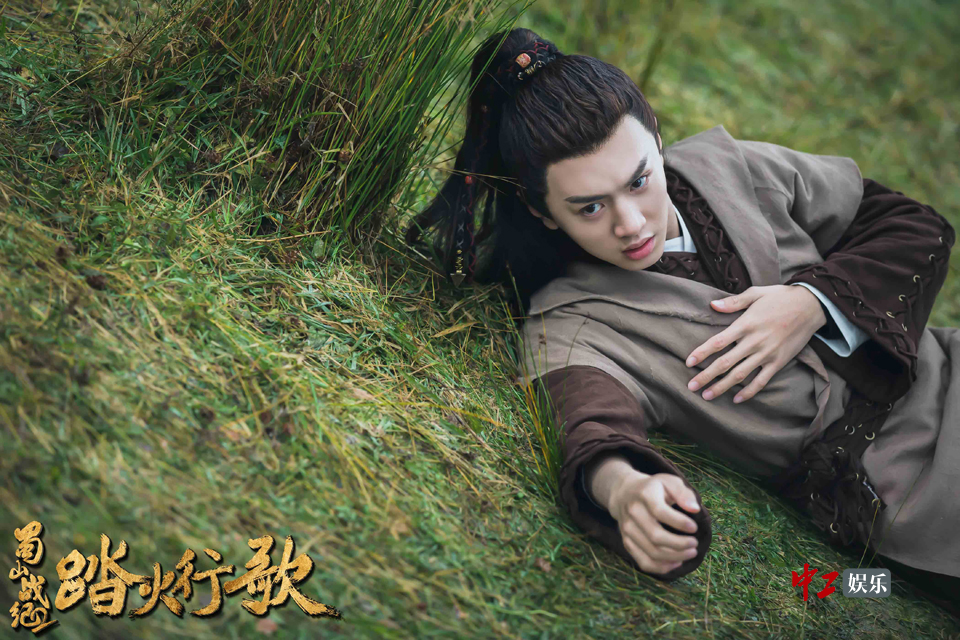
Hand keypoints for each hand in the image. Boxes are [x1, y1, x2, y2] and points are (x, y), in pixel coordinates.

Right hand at [608, 471, 700, 574]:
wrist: (624, 493)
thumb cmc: (653, 488)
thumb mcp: (668, 481)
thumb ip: (683, 493)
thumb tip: (695, 509)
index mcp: (645, 495)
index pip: (660, 512)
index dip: (679, 523)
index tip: (694, 528)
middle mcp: (633, 513)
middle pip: (655, 536)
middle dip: (679, 544)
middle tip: (694, 543)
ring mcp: (627, 529)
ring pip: (651, 552)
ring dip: (674, 557)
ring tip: (690, 553)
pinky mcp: (626, 542)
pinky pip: (643, 562)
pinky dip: (662, 567)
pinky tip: (676, 563)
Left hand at [685, 285, 826, 403]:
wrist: (812, 305)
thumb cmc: (781, 297)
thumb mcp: (756, 293)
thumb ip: (734, 302)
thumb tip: (713, 305)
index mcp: (745, 324)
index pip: (717, 342)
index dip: (702, 353)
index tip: (688, 363)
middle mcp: (754, 341)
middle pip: (725, 363)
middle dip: (706, 376)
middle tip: (691, 387)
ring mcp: (767, 353)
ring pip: (740, 375)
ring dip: (722, 387)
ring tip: (707, 396)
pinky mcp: (779, 362)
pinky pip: (762, 381)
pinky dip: (749, 392)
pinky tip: (736, 399)